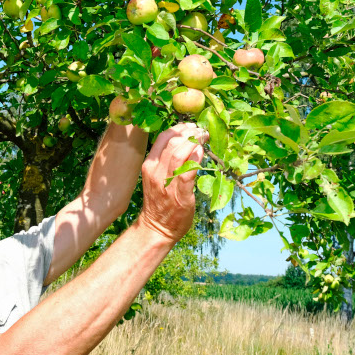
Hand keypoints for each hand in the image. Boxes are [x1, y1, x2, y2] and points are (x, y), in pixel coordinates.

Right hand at [136, 123, 208, 241]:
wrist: (156, 227)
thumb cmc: (160, 201)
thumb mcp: (157, 177)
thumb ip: (166, 161)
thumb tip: (184, 143)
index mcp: (150, 165)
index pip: (163, 137)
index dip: (179, 127)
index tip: (191, 126)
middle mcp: (156, 171)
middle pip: (172, 141)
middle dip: (190, 132)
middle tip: (202, 132)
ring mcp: (167, 182)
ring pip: (179, 152)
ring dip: (195, 142)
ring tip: (204, 138)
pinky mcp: (179, 194)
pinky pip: (187, 172)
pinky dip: (196, 159)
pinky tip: (202, 153)